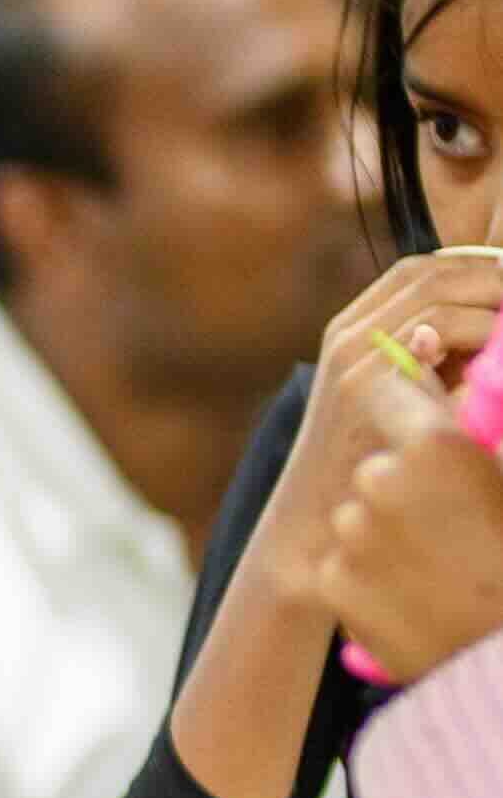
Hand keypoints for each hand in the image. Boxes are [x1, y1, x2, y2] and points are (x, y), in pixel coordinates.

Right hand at [255, 255, 502, 612]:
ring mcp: (354, 356)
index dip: (478, 264)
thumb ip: (436, 363)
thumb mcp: (401, 404)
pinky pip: (438, 328)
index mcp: (354, 333)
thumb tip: (494, 336)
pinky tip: (496, 362)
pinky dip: (481, 330)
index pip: (424, 269)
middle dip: (492, 275)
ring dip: (492, 300)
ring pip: (438, 293)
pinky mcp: (366, 382)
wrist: (314, 533)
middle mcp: (349, 335)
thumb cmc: (369, 476)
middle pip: (432, 271)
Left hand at [322, 362, 502, 683]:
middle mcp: (379, 481)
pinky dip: (369, 572)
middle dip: (408, 480)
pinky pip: (345, 560)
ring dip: (388, 530)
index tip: (427, 418)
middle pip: (380, 461)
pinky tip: (411, 592)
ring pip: (361, 513)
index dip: (411, 398)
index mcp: (434, 445)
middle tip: (450, 521)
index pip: (394, 381)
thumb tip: (460, 379)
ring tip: (436, 564)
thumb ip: (479, 425)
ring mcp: (350, 534)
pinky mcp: (332, 581)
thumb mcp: (501, 475)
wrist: (498, 657)